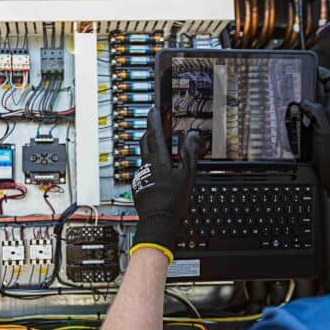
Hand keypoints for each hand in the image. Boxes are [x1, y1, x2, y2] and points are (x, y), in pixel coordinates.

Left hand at [130, 108, 200, 258]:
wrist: (158, 220)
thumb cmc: (173, 201)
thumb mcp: (187, 175)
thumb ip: (189, 153)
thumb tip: (191, 136)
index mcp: (158, 160)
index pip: (154, 133)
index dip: (154, 119)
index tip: (153, 109)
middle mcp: (146, 165)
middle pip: (144, 142)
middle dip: (149, 131)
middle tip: (154, 125)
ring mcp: (141, 175)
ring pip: (144, 156)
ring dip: (150, 149)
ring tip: (159, 148)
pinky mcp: (138, 185)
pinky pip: (143, 169)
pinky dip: (150, 165)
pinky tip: (157, 172)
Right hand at [297, 67, 329, 216]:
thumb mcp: (325, 131)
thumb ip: (317, 112)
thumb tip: (305, 100)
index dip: (324, 74)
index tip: (312, 68)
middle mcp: (329, 117)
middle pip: (322, 93)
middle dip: (311, 84)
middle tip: (297, 79)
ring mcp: (323, 127)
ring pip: (314, 107)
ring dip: (304, 100)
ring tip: (291, 96)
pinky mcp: (317, 137)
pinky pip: (307, 121)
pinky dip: (299, 117)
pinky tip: (291, 119)